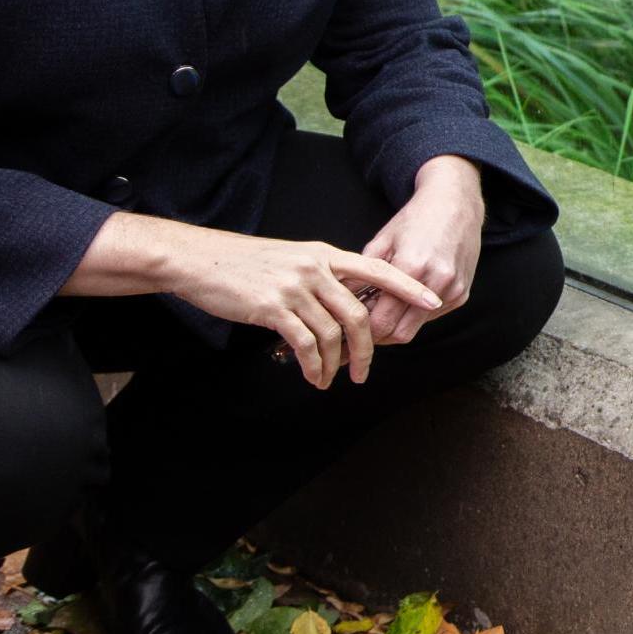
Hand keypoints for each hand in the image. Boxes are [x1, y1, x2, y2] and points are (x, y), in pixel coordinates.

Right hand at [157, 223, 440, 389]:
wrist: (200, 260)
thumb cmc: (245, 264)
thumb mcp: (292, 259)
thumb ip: (321, 276)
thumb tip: (345, 304)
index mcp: (325, 254)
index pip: (378, 269)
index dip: (408, 287)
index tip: (432, 303)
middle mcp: (316, 267)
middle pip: (359, 313)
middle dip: (368, 349)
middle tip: (364, 373)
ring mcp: (295, 286)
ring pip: (333, 333)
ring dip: (336, 364)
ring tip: (331, 380)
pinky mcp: (273, 307)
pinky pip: (307, 343)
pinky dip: (315, 366)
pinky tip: (314, 377)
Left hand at [361, 155, 485, 347]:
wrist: (455, 202)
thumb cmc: (415, 218)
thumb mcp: (382, 240)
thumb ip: (362, 275)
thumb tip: (342, 304)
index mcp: (412, 266)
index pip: (381, 321)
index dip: (361, 330)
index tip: (348, 329)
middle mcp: (436, 281)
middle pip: (400, 334)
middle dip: (378, 336)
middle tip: (362, 329)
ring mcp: (453, 289)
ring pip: (416, 329)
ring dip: (397, 326)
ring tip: (381, 313)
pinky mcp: (463, 293)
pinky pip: (432, 317)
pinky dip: (415, 315)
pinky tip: (405, 300)